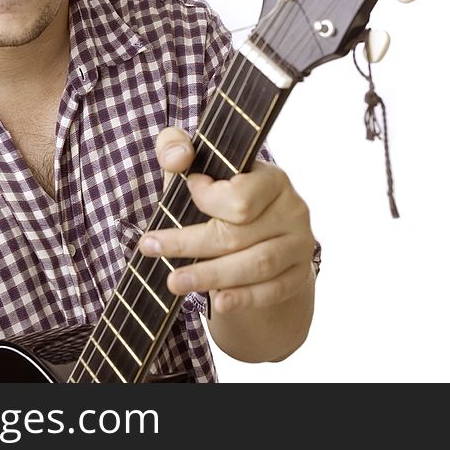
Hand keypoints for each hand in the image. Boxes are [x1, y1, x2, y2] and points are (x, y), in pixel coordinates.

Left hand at [140, 126, 315, 314]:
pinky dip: (244, 298)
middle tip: (150, 249)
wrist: (260, 233)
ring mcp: (299, 245)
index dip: (207, 198)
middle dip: (189, 244)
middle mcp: (293, 210)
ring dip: (211, 276)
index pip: (241, 197)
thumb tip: (176, 158)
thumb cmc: (221, 197)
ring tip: (174, 282)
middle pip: (239, 235)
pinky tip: (218, 302)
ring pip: (255, 266)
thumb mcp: (199, 167)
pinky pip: (272, 291)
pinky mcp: (298, 275)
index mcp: (272, 179)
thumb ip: (176, 147)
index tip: (186, 191)